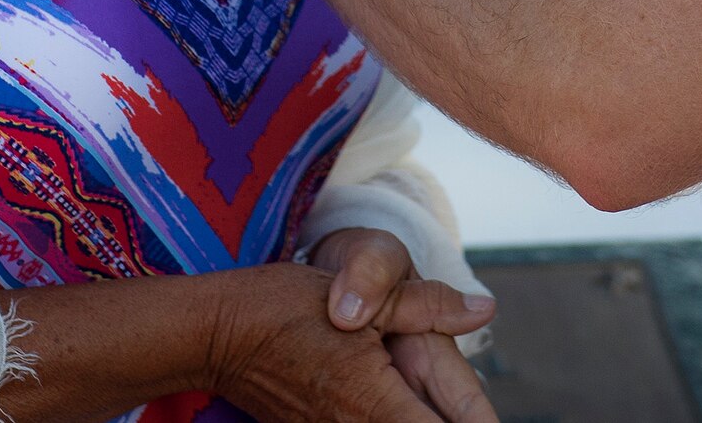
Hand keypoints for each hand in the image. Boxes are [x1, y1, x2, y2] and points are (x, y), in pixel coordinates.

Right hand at [207, 260, 496, 422]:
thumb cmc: (286, 305)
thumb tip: (483, 307)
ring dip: (420, 419)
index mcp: (375, 401)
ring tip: (440, 405)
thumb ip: (426, 305)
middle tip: (471, 412)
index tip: (482, 419)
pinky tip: (408, 405)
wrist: (218, 333)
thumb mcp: (363, 291)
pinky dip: (393, 419)